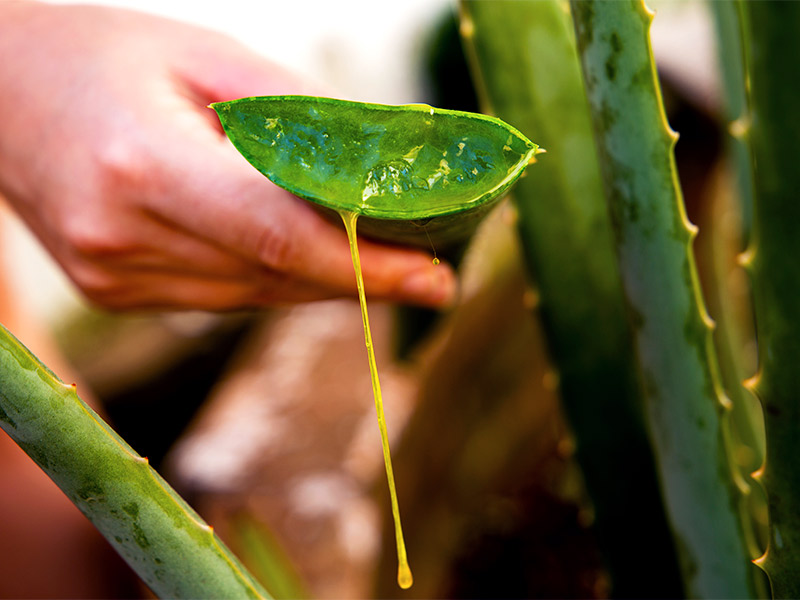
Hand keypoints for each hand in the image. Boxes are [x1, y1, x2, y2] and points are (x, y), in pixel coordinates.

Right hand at [0, 2, 454, 309]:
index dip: (369, 268)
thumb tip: (387, 170)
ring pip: (255, 294)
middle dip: (361, 278)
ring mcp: (113, 276)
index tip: (437, 281)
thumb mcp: (209, 59)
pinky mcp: (115, 292)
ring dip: (321, 280)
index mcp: (144, 166)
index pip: (281, 237)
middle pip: (277, 276)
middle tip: (428, 272)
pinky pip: (223, 296)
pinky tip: (302, 254)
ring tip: (378, 259)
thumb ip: (300, 119)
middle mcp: (123, 238)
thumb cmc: (108, 56)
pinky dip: (272, 277)